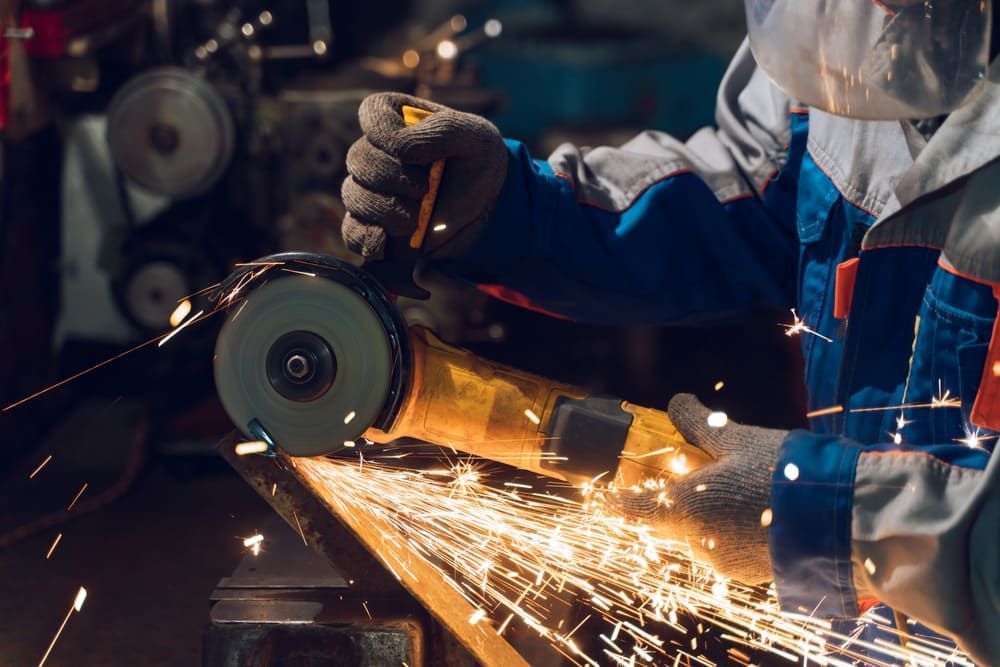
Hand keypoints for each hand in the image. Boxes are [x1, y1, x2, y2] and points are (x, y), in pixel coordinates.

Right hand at [340, 92, 507, 258]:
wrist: (489, 210)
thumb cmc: (480, 164)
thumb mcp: (475, 137)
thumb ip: (440, 131)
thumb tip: (398, 149)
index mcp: (398, 119)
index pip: (372, 113)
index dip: (384, 133)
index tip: (415, 154)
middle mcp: (376, 151)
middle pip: (359, 160)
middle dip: (392, 179)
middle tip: (426, 190)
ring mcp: (371, 189)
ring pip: (354, 196)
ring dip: (385, 209)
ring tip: (417, 218)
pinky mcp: (373, 224)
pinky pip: (351, 232)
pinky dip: (365, 238)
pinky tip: (386, 241)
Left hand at [616, 394, 785, 584]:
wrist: (840, 517)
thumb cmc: (781, 471)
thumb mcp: (737, 438)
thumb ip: (700, 423)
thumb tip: (677, 402)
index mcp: (684, 508)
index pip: (629, 511)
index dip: (610, 504)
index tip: (598, 498)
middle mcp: (697, 542)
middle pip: (667, 522)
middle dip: (674, 500)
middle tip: (698, 475)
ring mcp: (724, 563)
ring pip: (700, 536)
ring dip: (709, 516)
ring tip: (744, 489)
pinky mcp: (751, 575)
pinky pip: (728, 550)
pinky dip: (734, 532)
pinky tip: (760, 512)